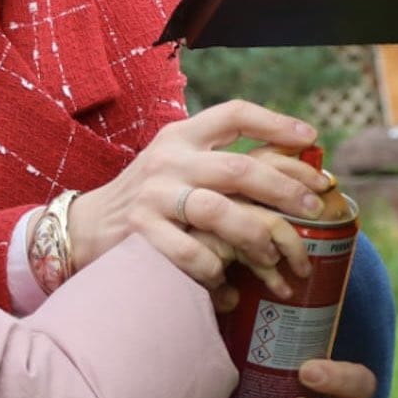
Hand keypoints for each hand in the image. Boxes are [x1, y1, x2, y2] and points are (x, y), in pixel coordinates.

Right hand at [67, 100, 333, 301]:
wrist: (84, 227)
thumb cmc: (147, 198)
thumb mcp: (175, 165)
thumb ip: (217, 162)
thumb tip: (289, 169)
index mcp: (181, 136)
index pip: (233, 114)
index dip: (275, 122)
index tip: (311, 137)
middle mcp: (168, 160)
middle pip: (238, 167)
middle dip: (284, 188)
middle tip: (314, 205)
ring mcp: (153, 196)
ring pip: (219, 211)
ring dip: (257, 235)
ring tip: (277, 254)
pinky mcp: (141, 232)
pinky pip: (192, 253)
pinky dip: (218, 270)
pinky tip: (229, 282)